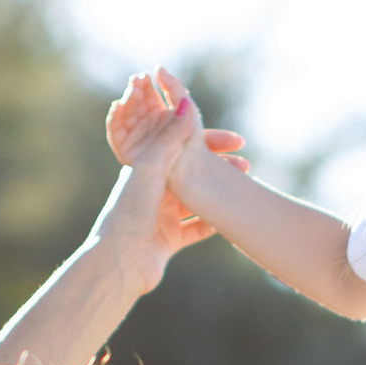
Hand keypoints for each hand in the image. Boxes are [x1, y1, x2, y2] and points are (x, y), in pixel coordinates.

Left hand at [105, 71, 249, 248]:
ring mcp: (161, 217)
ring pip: (197, 202)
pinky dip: (214, 224)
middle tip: (246, 167)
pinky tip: (233, 219)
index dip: (205, 142)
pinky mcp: (169, 241)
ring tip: (244, 192)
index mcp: (145, 170)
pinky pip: (196, 230)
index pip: (178, 148)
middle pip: (191, 175)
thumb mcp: (151, 168)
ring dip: (220, 196)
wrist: (119, 262)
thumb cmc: (129, 211)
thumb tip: (185, 102)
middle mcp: (153, 191)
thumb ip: (170, 138)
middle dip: (218, 170)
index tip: (233, 140)